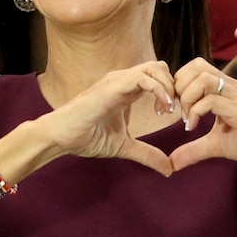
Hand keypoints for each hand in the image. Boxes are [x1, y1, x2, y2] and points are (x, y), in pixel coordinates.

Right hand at [44, 61, 174, 175]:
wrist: (61, 137)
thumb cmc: (86, 137)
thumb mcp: (124, 146)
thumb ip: (147, 154)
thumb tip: (169, 169)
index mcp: (127, 90)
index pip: (158, 77)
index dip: (172, 92)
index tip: (174, 114)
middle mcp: (124, 80)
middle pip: (160, 67)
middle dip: (174, 86)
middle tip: (175, 110)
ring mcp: (118, 80)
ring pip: (155, 68)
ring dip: (168, 87)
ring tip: (168, 110)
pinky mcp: (113, 85)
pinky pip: (144, 78)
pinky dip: (159, 90)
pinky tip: (161, 109)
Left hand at [170, 58, 236, 171]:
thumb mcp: (216, 145)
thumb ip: (193, 149)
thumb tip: (171, 163)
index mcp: (224, 88)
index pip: (194, 67)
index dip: (179, 84)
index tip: (175, 109)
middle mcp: (230, 86)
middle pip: (195, 66)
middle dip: (179, 87)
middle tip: (177, 112)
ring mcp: (236, 95)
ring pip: (202, 78)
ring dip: (187, 98)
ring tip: (186, 120)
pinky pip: (211, 99)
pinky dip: (196, 112)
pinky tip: (193, 128)